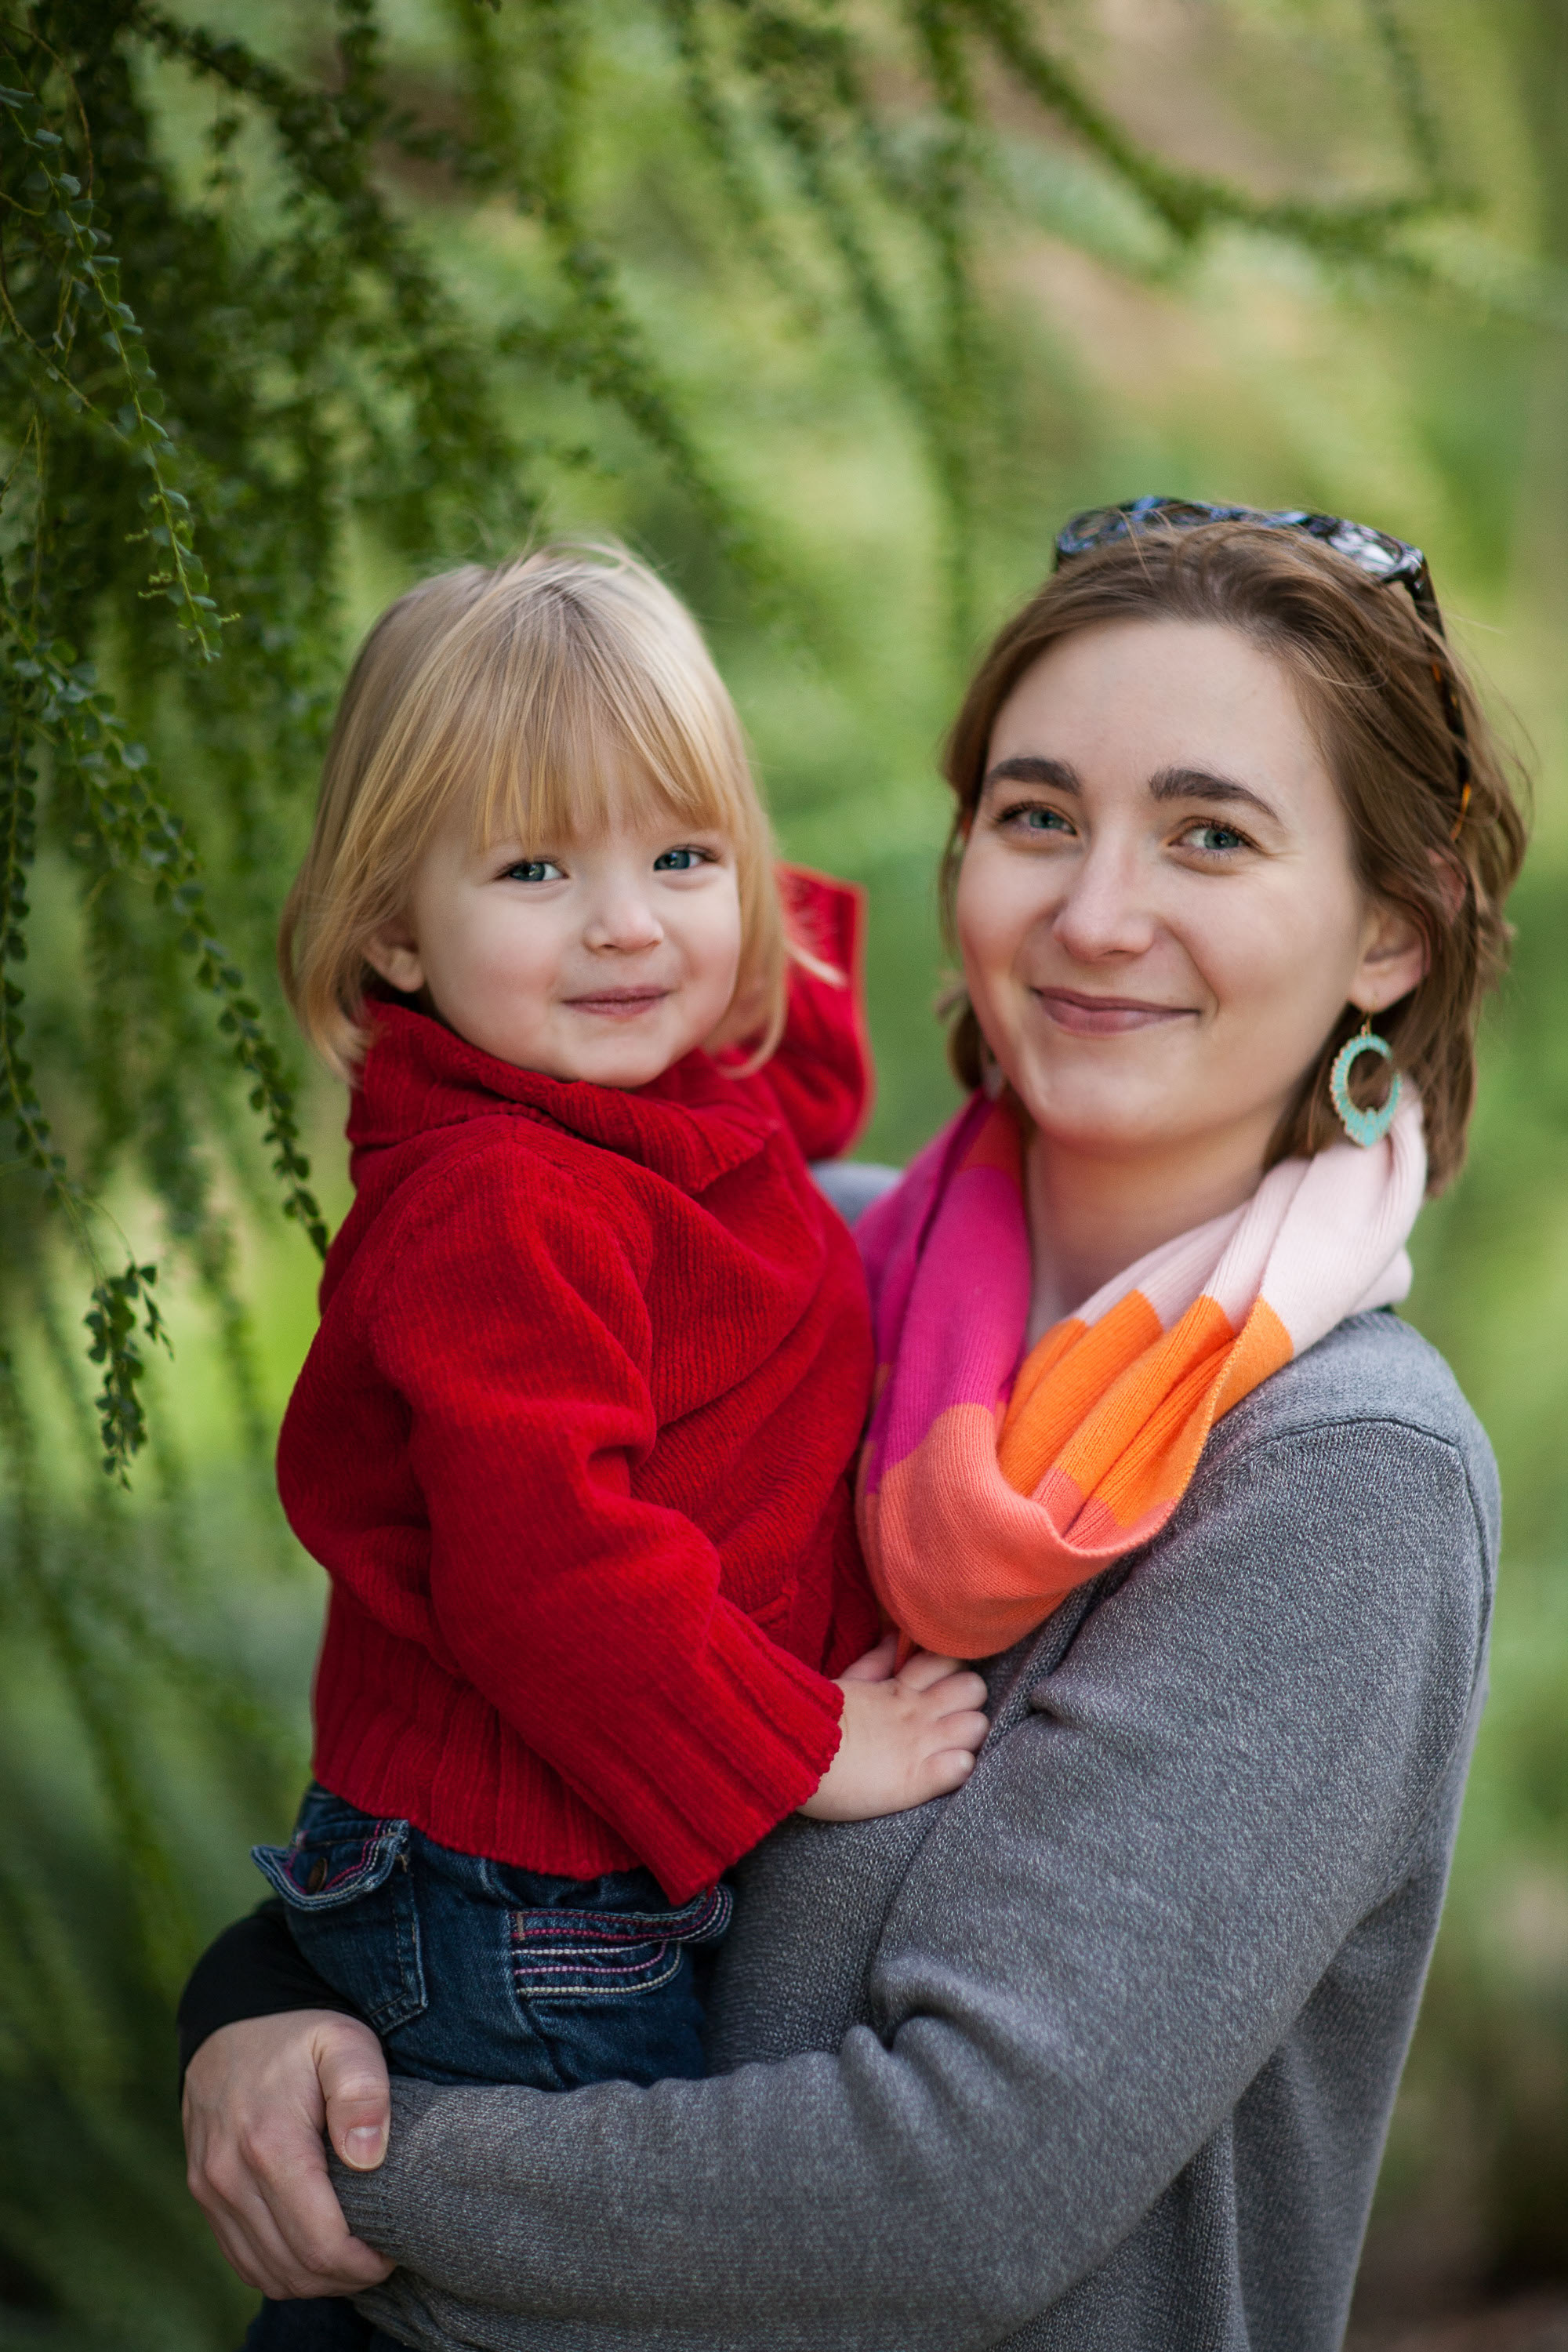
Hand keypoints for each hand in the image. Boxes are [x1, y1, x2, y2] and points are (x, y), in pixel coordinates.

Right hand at [182, 2010, 394, 2297]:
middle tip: (380, 2258)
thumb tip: (367, 2157)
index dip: (363, 2263)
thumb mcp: (344, 2042)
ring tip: (352, 2259)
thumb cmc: (300, 2034)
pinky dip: (280, 2270)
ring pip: (266, 2273)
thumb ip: (362, 2092)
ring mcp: (210, 2188)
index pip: (320, 2243)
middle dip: (344, 2277)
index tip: (393, 2251)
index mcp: (270, 2144)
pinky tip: (313, 2253)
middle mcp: (230, 2175)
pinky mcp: (203, 2192)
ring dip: (313, 2281)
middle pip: (294, 2268)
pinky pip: (241, 2259)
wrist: (231, 2019)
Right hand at [800, 1644, 988, 1820]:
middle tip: (951, 1719)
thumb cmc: (812, 1722)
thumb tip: (894, 1638)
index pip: (951, 1661)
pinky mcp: (916, 1781)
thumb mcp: (846, 1684)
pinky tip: (945, 1772)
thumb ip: (875, 1662)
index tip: (942, 1688)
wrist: (787, 1755)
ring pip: (977, 1726)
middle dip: (969, 1704)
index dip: (954, 1674)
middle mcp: (916, 1713)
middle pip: (975, 1689)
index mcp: (899, 1689)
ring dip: (969, 1738)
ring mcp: (919, 1744)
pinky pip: (961, 1767)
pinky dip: (958, 1769)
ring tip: (950, 1747)